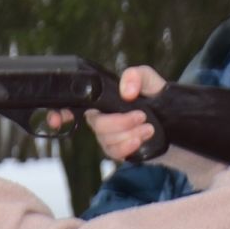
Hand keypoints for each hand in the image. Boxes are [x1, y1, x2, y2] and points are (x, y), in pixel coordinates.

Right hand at [43, 66, 168, 162]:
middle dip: (120, 122)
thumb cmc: (154, 95)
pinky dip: (129, 146)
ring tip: (149, 127)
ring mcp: (107, 137)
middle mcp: (99, 119)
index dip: (59, 114)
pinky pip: (115, 153)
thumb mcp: (147, 78)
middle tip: (141, 116)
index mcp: (99, 100)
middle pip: (96, 125)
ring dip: (130, 134)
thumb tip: (126, 92)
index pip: (72, 106)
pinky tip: (141, 139)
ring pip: (107, 140)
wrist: (172, 119)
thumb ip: (136, 75)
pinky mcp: (117, 150)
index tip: (57, 120)